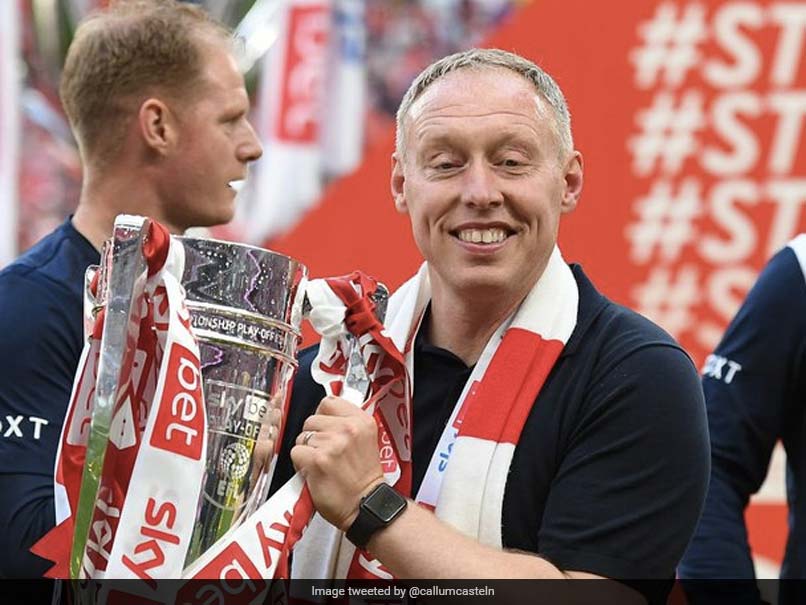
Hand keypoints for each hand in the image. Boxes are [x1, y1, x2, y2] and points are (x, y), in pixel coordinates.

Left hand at [290, 396, 384, 530]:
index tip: (325, 428)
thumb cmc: (364, 478)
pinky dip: (301, 464)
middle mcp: (348, 429)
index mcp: (362, 421)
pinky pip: (296, 452)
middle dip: (313, 436)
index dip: (323, 416)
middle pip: (312, 419)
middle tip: (325, 453)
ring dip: (307, 451)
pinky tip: (315, 472)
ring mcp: (332, 444)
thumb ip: (347, 424)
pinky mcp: (317, 460)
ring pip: (302, 437)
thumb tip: (324, 414)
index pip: (329, 403)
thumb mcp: (366, 441)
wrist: (365, 505)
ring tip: (322, 464)